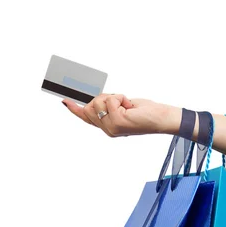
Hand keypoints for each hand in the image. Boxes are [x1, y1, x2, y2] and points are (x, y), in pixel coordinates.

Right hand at [62, 94, 178, 136]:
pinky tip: (130, 106)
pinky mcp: (116, 121)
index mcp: (108, 126)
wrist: (161, 119)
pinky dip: (121, 98)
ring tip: (127, 105)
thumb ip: (109, 106)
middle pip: (90, 105)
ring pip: (98, 101)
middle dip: (103, 97)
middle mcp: (108, 129)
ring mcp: (111, 127)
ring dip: (114, 97)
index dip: (75, 109)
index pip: (87, 117)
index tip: (64, 101)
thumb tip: (98, 100)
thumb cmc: (146, 113)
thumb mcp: (124, 107)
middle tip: (122, 102)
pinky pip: (110, 99)